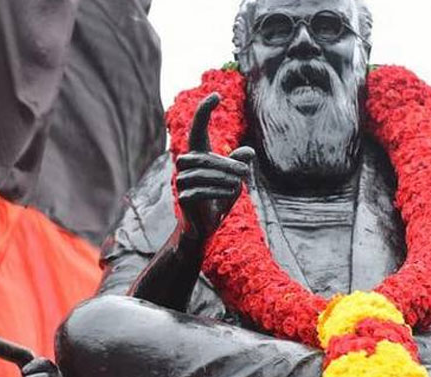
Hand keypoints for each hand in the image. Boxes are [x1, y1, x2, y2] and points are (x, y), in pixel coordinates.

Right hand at [176, 93, 254, 237]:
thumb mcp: (233, 180)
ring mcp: (181, 180)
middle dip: (228, 165)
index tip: (216, 95)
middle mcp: (185, 164)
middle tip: (245, 172)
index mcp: (197, 156)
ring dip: (225, 178)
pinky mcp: (182, 197)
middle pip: (207, 157)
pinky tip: (231, 192)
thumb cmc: (217, 199)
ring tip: (238, 183)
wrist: (204, 227)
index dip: (204, 111)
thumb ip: (237, 165)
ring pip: (204, 173)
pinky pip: (201, 190)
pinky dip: (218, 191)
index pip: (198, 128)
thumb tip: (249, 152)